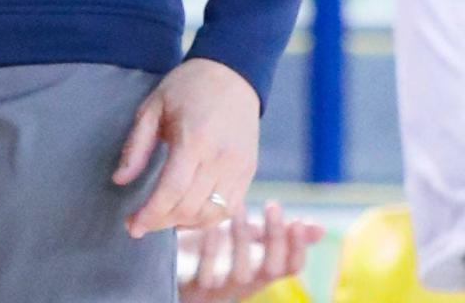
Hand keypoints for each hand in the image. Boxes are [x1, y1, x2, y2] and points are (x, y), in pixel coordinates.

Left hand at [112, 58, 258, 234]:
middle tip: (139, 222)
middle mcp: (221, 158)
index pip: (171, 190)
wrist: (232, 73)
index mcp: (194, 139)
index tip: (131, 225)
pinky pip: (229, 209)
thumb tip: (119, 180)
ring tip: (162, 216)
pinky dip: (206, 218)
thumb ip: (137, 145)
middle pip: (189, 207)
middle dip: (161, 221)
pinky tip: (187, 213)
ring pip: (210, 215)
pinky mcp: (248, 171)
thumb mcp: (153, 106)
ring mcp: (239, 167)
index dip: (150, 214)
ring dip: (183, 223)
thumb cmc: (188, 87)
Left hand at [179, 201, 324, 301]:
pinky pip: (205, 271)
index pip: (290, 268)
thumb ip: (277, 234)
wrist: (173, 265)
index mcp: (260, 271)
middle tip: (273, 205)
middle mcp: (244, 283)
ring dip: (242, 238)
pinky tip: (211, 224)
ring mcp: (220, 287)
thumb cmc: (216, 250)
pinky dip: (210, 248)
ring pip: (240, 272)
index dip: (298, 248)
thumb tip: (319, 227)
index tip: (298, 219)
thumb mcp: (249, 240)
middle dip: (274, 238)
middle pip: (269, 269)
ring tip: (240, 205)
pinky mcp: (194, 287)